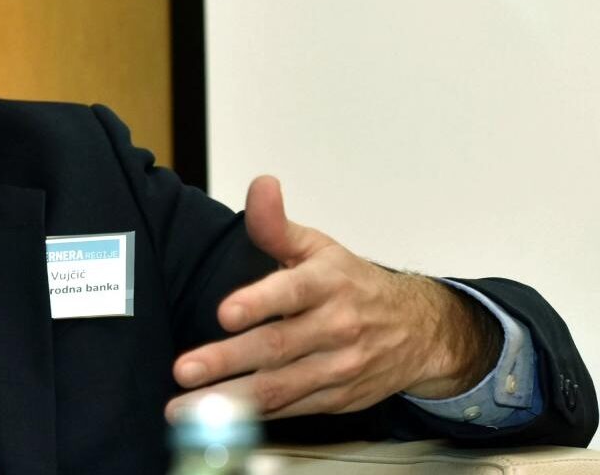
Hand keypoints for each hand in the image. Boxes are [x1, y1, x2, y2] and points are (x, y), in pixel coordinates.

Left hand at [166, 175, 499, 420]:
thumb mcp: (319, 247)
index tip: (225, 312)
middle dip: (228, 360)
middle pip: (277, 346)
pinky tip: (218, 421)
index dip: (259, 302)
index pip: (293, 292)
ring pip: (280, 387)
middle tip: (186, 369)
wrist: (419, 330)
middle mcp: (336, 327)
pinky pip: (291, 409)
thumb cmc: (355, 285)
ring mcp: (338, 367)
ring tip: (186, 407)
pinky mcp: (336, 398)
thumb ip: (277, 224)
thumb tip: (260, 186)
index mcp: (329, 283)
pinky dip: (255, 417)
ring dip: (230, 400)